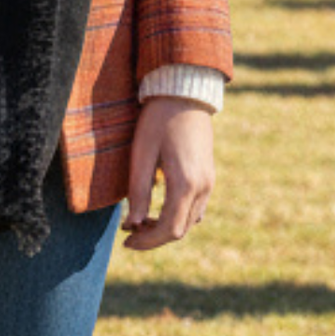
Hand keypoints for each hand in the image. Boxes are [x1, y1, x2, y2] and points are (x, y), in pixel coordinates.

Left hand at [122, 97, 214, 252]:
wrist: (184, 93)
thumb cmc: (158, 121)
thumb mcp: (142, 155)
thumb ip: (139, 192)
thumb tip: (133, 225)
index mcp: (186, 184)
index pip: (168, 230)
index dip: (147, 242)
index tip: (126, 241)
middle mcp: (203, 187)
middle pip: (180, 230)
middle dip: (154, 237)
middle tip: (129, 232)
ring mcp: (209, 182)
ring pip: (190, 221)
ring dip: (166, 227)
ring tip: (140, 220)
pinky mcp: (209, 175)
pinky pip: (196, 208)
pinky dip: (177, 215)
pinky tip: (158, 206)